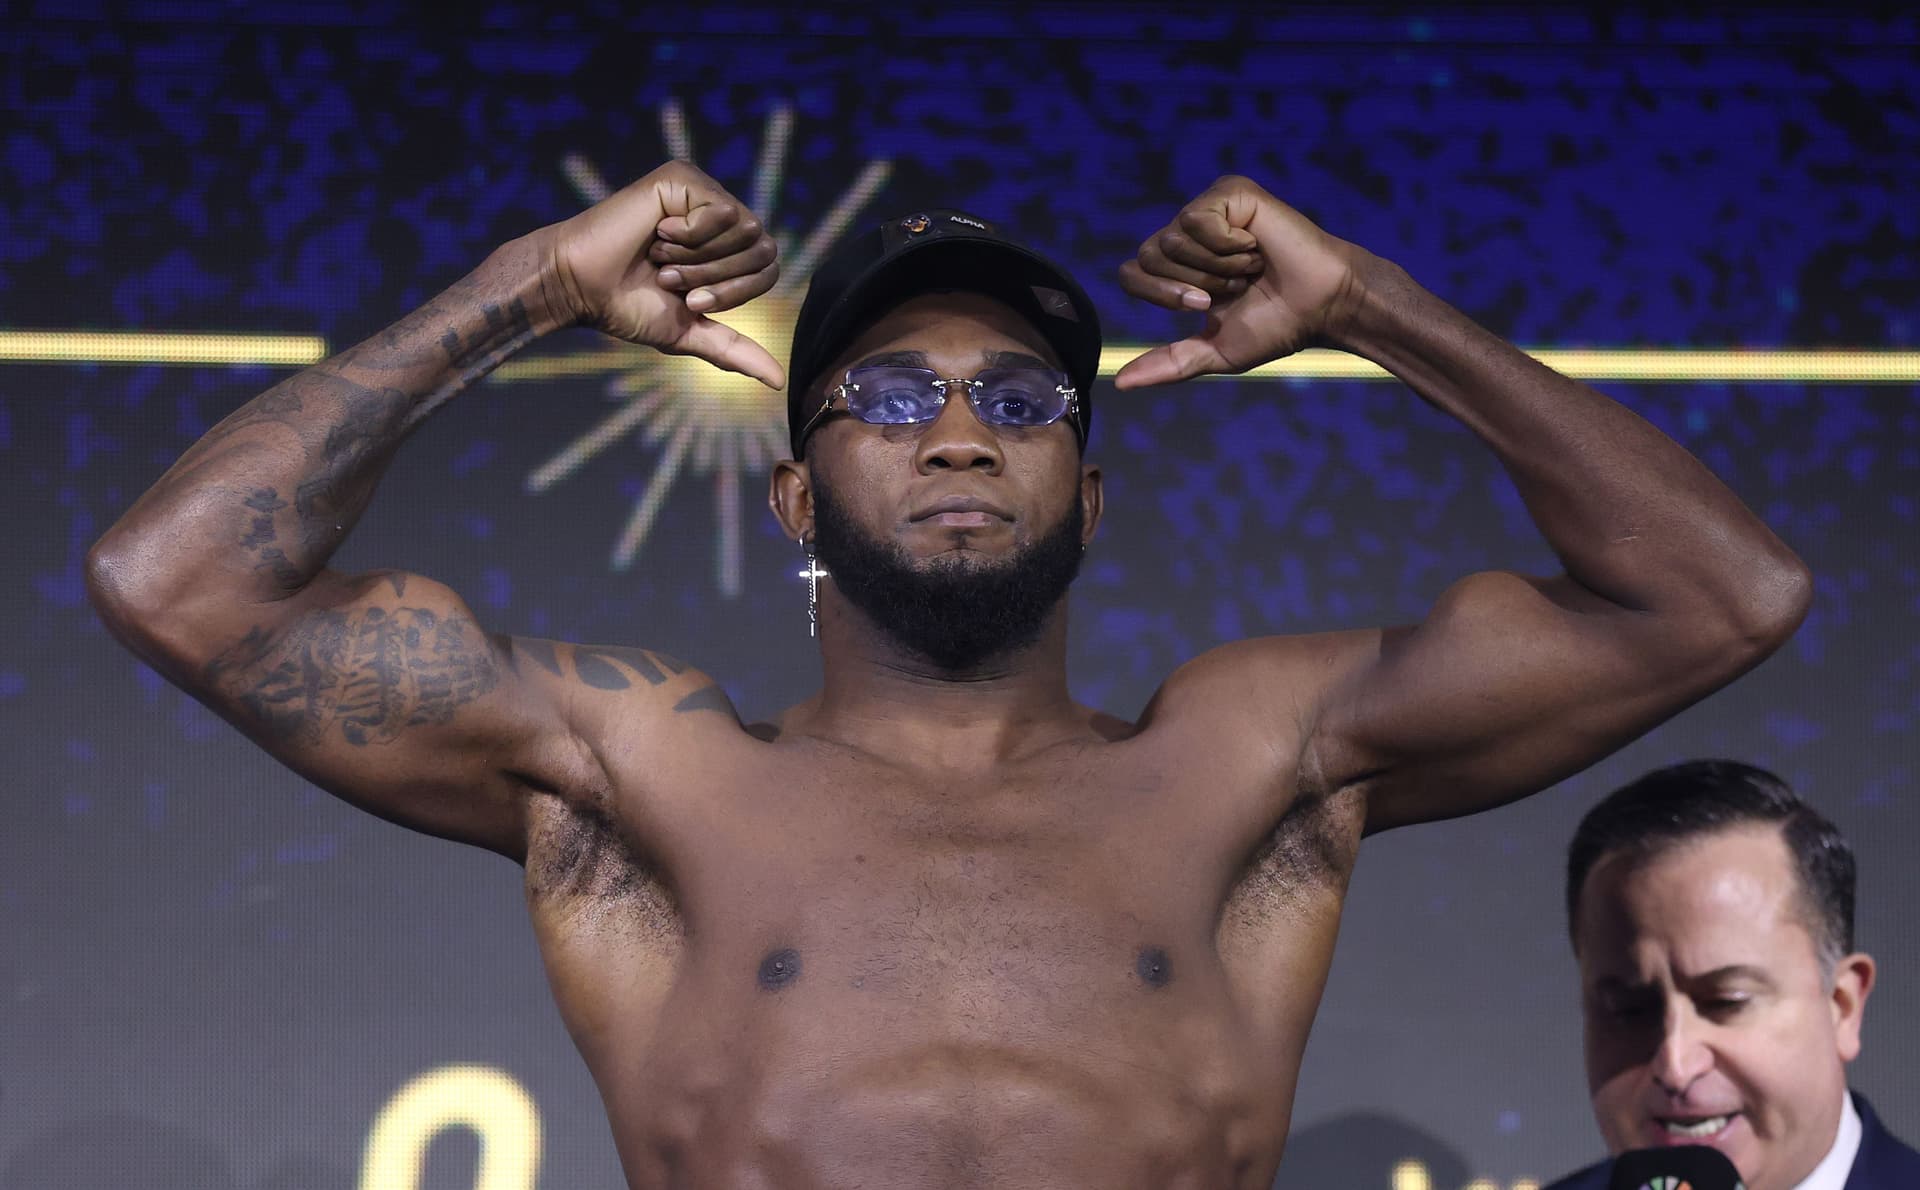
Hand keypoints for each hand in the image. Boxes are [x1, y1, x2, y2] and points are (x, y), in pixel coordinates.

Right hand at [537, 160, 783, 387]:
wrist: (583, 287)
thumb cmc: (628, 306)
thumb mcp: (690, 331)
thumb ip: (735, 350)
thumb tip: (778, 382)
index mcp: (726, 248)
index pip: (768, 270)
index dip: (734, 293)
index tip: (689, 300)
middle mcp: (719, 216)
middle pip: (762, 250)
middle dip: (716, 277)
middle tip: (669, 277)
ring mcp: (702, 192)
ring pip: (745, 229)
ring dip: (698, 258)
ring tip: (660, 256)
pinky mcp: (683, 176)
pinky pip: (721, 210)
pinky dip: (688, 234)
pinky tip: (656, 230)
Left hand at [1115, 175, 1362, 389]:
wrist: (1321, 304)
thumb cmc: (1276, 326)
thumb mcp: (1215, 351)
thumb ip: (1168, 364)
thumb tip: (1119, 383)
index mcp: (1178, 267)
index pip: (1131, 274)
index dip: (1163, 295)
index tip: (1206, 305)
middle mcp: (1188, 233)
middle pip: (1149, 256)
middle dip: (1194, 283)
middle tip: (1237, 284)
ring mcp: (1208, 209)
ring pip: (1173, 239)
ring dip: (1217, 266)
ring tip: (1251, 265)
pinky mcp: (1230, 191)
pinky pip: (1197, 219)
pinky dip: (1228, 244)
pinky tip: (1256, 244)